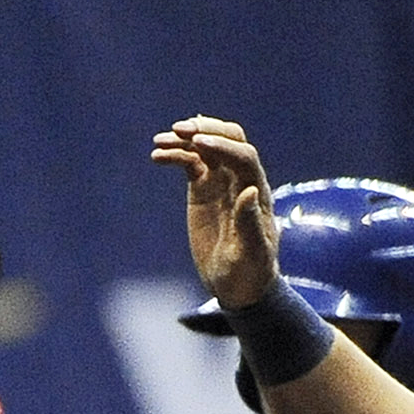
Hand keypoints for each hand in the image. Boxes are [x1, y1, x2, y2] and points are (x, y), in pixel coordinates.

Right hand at [150, 114, 278, 311]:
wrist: (238, 283)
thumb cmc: (250, 270)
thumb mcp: (251, 252)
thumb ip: (250, 223)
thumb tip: (249, 191)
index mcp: (257, 190)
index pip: (243, 156)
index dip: (222, 147)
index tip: (198, 143)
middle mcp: (240, 179)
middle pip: (228, 140)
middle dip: (207, 130)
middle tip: (181, 130)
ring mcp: (220, 182)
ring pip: (205, 148)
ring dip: (185, 139)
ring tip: (160, 141)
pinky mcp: (202, 189)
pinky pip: (189, 163)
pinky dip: (174, 155)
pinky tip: (157, 157)